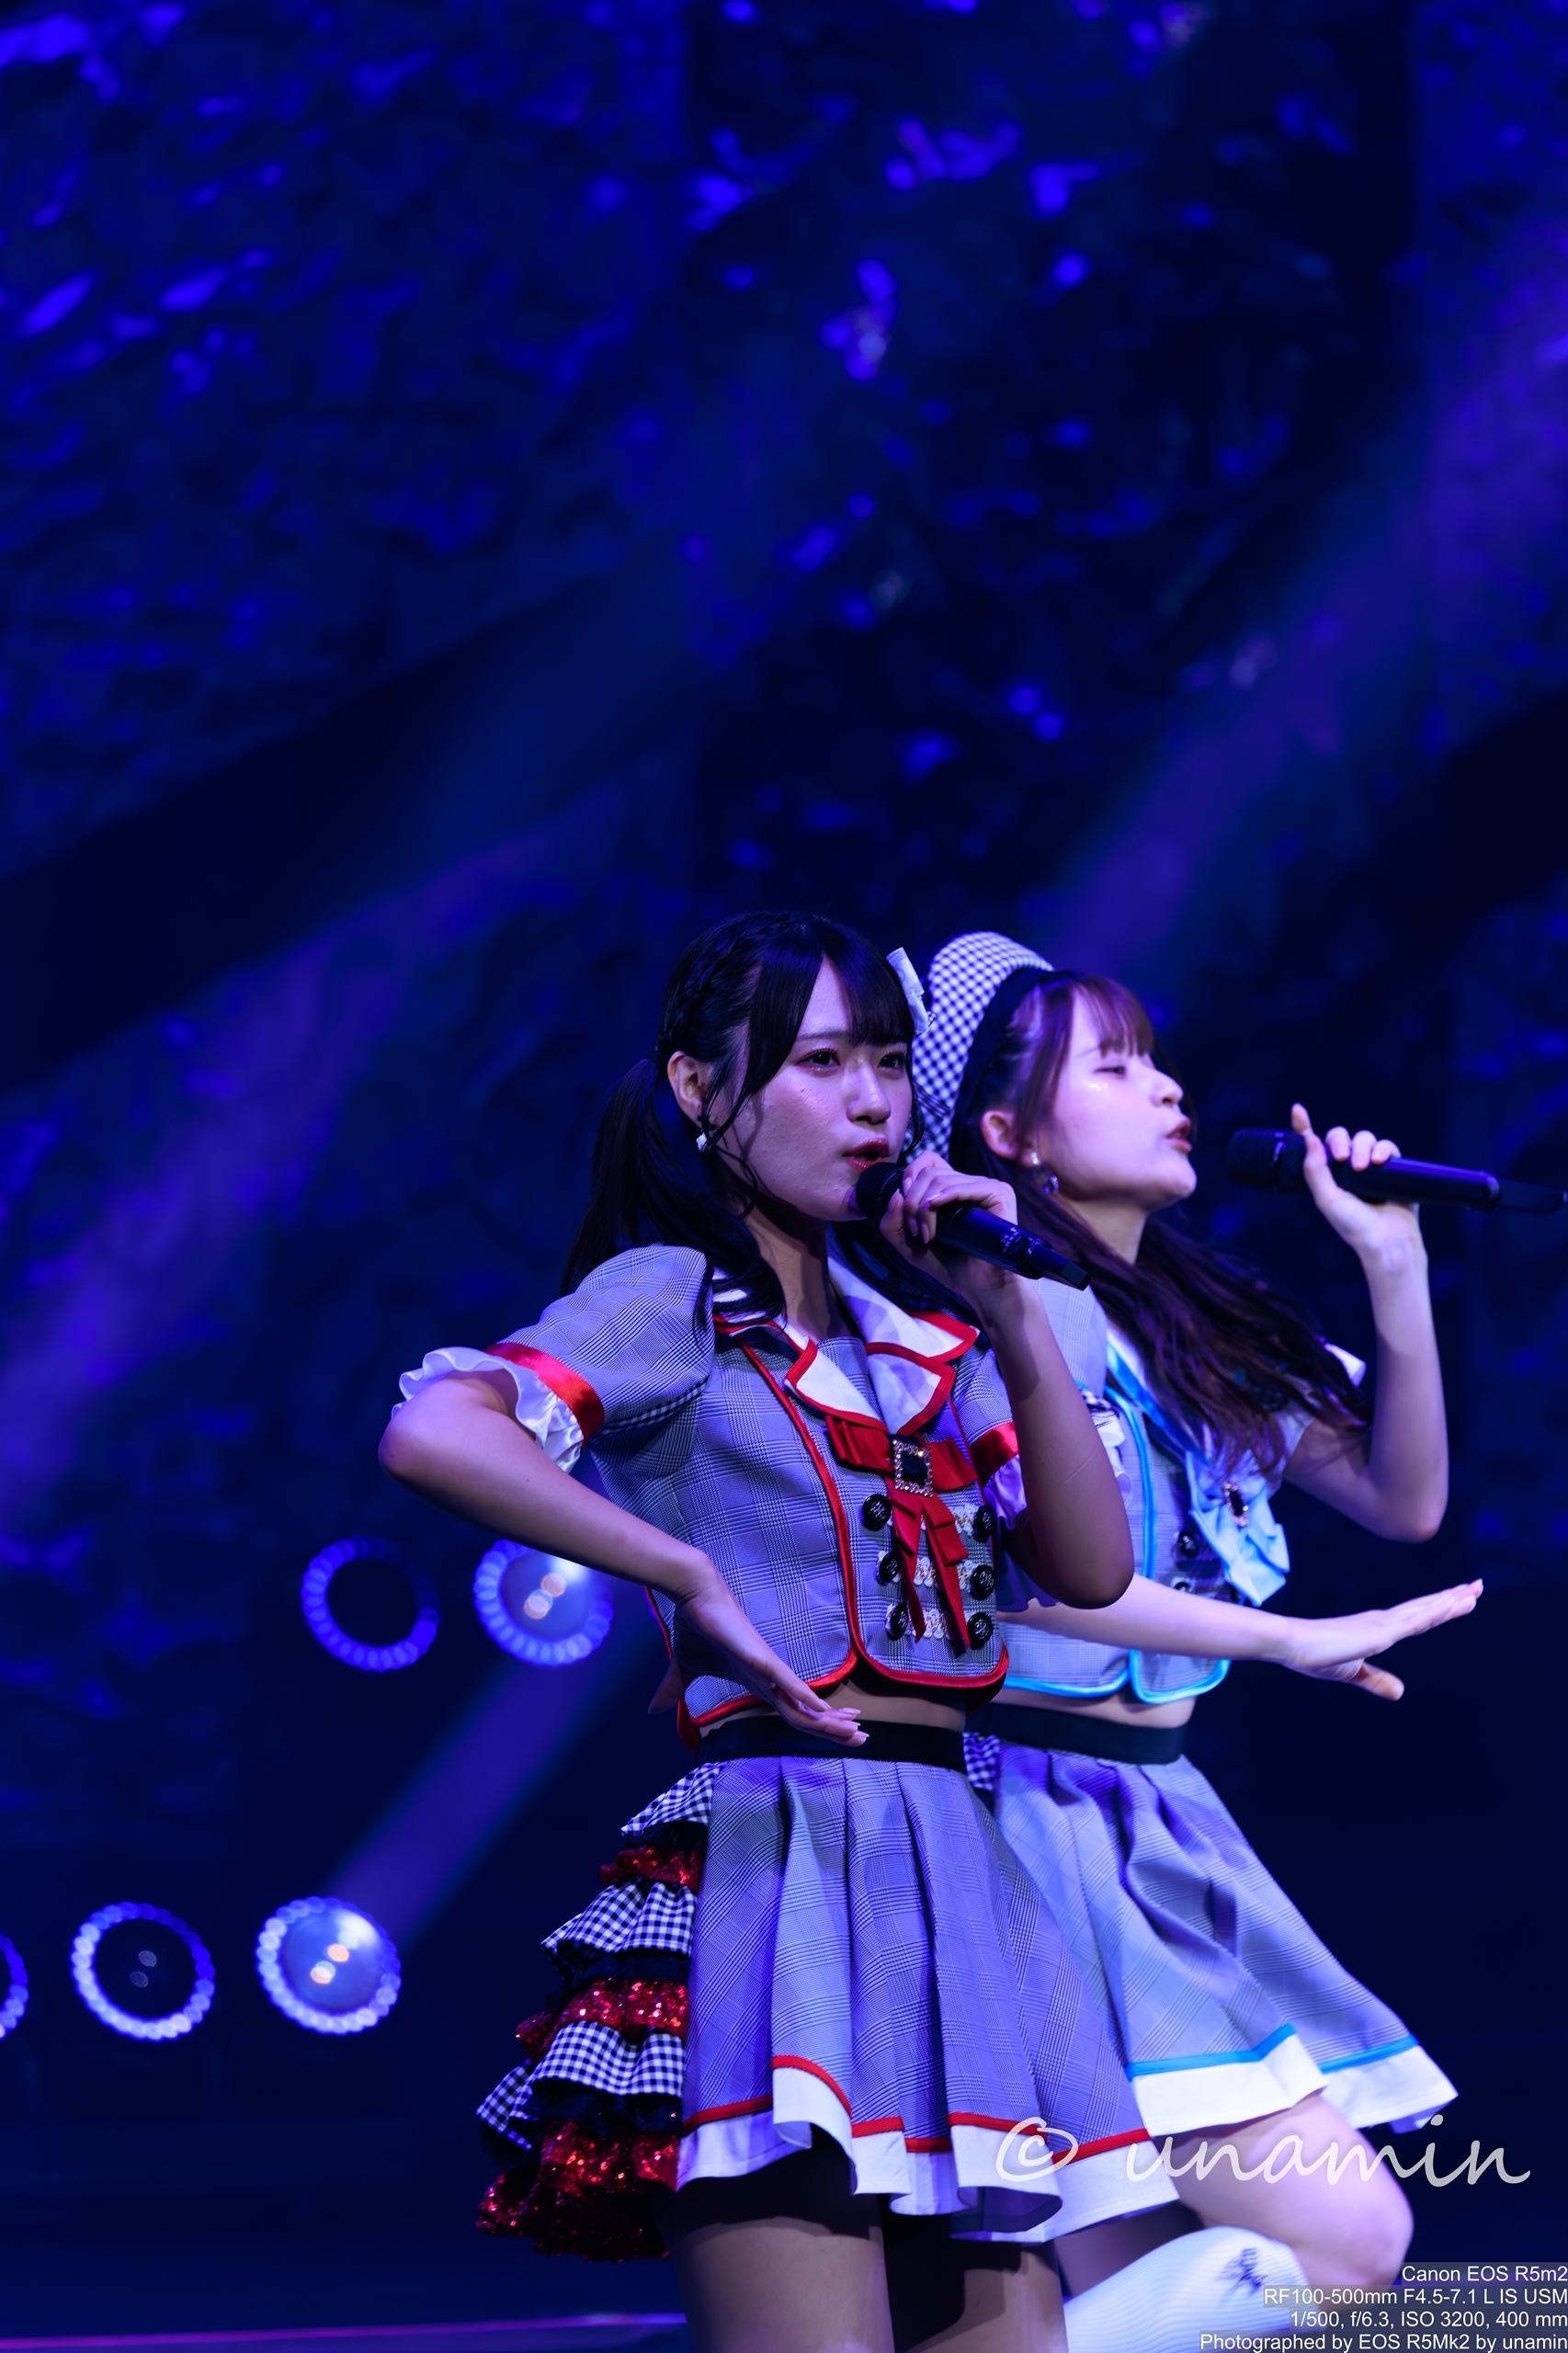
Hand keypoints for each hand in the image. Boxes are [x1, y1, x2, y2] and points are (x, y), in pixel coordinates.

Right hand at [655, 1565, 866, 1745]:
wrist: (695, 1594)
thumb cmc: (697, 1626)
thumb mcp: (683, 1669)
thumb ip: (674, 1691)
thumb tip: (651, 1710)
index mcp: (758, 1683)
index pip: (794, 1710)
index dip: (817, 1723)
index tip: (840, 1732)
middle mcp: (770, 1678)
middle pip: (808, 1712)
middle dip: (835, 1727)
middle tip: (864, 1738)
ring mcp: (768, 1668)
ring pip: (805, 1702)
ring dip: (829, 1720)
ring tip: (856, 1731)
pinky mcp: (761, 1657)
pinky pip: (787, 1682)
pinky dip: (805, 1698)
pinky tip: (822, 1711)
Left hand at [877, 1149, 1024, 1316]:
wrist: (979, 1286)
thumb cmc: (949, 1265)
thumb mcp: (908, 1245)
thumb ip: (891, 1223)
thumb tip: (896, 1194)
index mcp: (952, 1188)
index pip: (928, 1160)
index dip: (909, 1176)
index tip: (904, 1207)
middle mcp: (969, 1183)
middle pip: (929, 1172)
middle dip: (912, 1201)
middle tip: (916, 1231)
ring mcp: (986, 1186)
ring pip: (941, 1179)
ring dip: (924, 1208)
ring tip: (927, 1235)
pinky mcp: (999, 1194)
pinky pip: (964, 1186)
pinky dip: (944, 1197)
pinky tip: (934, 1209)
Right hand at [1274, 1579, 1480, 1700]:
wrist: (1292, 1645)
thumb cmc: (1316, 1656)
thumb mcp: (1353, 1672)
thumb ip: (1377, 1681)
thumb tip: (1401, 1692)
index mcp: (1379, 1628)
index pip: (1417, 1617)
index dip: (1440, 1607)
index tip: (1461, 1598)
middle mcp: (1384, 1620)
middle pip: (1426, 1608)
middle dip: (1453, 1597)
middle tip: (1478, 1586)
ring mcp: (1383, 1624)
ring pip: (1425, 1610)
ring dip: (1450, 1601)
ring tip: (1474, 1590)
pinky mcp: (1380, 1632)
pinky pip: (1414, 1621)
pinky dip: (1435, 1612)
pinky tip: (1451, 1606)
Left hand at [1291, 1103, 1422, 1265]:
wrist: (1386, 1241)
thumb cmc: (1353, 1225)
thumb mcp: (1326, 1198)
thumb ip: (1315, 1169)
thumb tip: (1309, 1137)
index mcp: (1328, 1175)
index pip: (1314, 1145)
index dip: (1305, 1126)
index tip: (1297, 1110)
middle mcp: (1348, 1168)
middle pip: (1341, 1137)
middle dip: (1340, 1142)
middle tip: (1341, 1158)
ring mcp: (1371, 1167)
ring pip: (1365, 1138)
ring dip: (1362, 1147)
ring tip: (1363, 1167)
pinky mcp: (1394, 1169)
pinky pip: (1388, 1147)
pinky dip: (1383, 1149)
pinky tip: (1380, 1161)